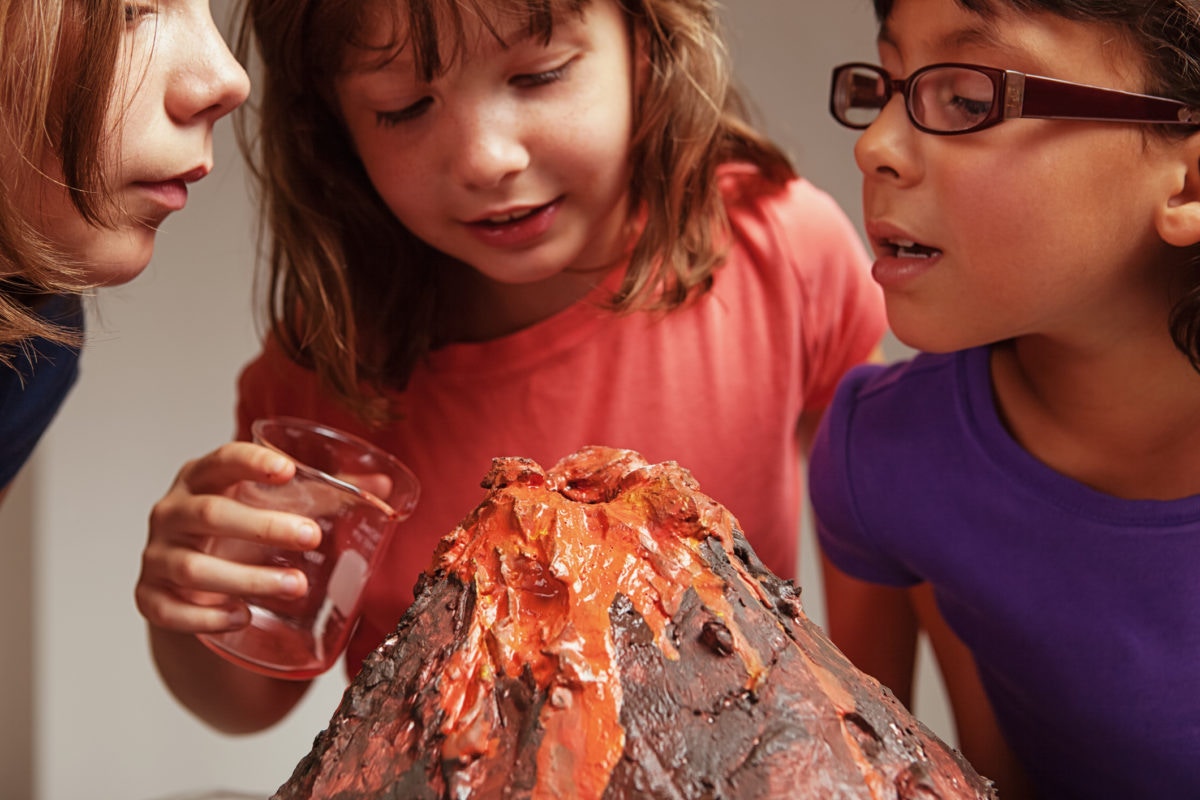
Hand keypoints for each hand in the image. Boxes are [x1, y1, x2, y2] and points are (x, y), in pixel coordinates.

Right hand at [136, 442, 320, 633]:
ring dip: (247, 579)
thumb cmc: (238, 526)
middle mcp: (172, 512)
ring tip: (297, 586)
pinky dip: (206, 617)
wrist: (189, 575)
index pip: (221, 460)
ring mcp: (157, 555)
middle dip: (263, 527)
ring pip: (193, 569)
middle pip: (211, 515)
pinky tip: (243, 617)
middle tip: (311, 536)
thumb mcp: (273, 503)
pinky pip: (169, 610)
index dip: (252, 462)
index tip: (288, 469)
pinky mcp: (149, 595)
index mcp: (202, 478)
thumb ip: (325, 492)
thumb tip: (385, 482)